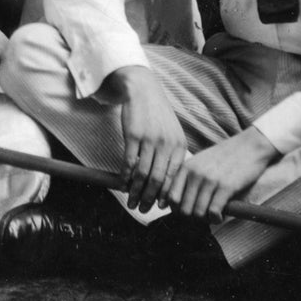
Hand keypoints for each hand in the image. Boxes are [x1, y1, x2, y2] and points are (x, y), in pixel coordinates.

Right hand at [113, 66, 189, 211]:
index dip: (167, 196)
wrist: (144, 90)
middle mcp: (167, 144)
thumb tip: (168, 184)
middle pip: (158, 180)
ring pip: (142, 174)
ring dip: (135, 192)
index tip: (160, 207)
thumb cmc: (158, 115)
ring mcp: (150, 139)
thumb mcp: (173, 133)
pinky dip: (124, 177)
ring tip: (130, 202)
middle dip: (150, 199)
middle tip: (142, 210)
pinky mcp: (133, 135)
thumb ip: (172, 156)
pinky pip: (128, 162)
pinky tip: (121, 184)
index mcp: (179, 146)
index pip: (174, 178)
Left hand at [164, 128, 277, 220]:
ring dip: (205, 220)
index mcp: (186, 167)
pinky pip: (213, 212)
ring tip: (212, 216)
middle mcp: (195, 173)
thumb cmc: (225, 156)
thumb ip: (187, 177)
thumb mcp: (200, 162)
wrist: (250, 145)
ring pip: (198, 213)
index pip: (170, 197)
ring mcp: (209, 180)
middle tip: (202, 217)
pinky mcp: (225, 187)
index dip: (176, 210)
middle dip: (192, 218)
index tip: (186, 213)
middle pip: (183, 209)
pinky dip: (216, 219)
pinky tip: (220, 216)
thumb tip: (175, 203)